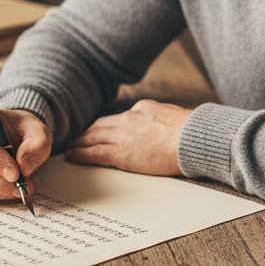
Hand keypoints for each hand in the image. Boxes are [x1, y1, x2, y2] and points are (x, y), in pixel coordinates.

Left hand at [63, 99, 190, 176]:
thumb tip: (158, 123)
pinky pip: (94, 153)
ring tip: (70, 147)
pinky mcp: (122, 153)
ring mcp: (124, 136)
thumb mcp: (173, 115)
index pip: (119, 118)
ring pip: (93, 137)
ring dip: (79, 142)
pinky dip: (80, 154)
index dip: (106, 125)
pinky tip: (71, 156)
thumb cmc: (192, 132)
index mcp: (143, 108)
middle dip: (88, 131)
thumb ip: (159, 118)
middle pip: (101, 125)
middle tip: (77, 138)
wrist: (194, 139)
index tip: (99, 129)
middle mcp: (130, 119)